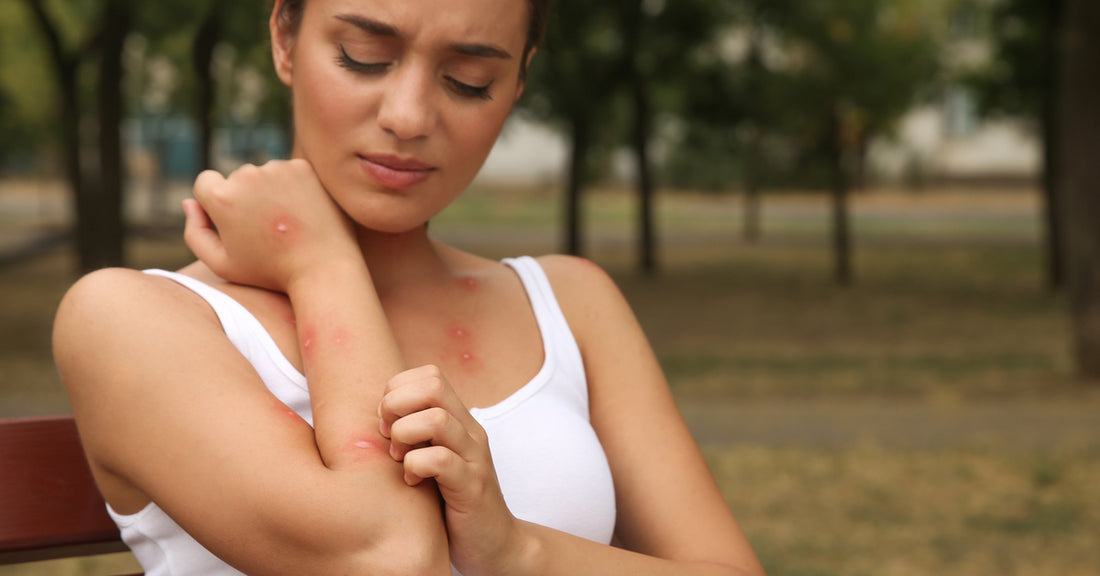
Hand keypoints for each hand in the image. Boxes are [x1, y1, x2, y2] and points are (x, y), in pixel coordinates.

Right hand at [184, 159, 359, 291]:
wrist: (323, 268)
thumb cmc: (270, 272)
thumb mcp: (222, 264)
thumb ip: (195, 233)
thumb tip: (189, 203)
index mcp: (222, 196)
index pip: (205, 182)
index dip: (216, 205)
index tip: (234, 224)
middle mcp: (247, 174)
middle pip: (236, 179)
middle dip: (245, 199)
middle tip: (265, 230)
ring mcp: (277, 168)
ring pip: (263, 175)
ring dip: (269, 192)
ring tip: (285, 224)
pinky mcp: (303, 167)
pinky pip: (287, 173)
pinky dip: (291, 188)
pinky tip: (300, 213)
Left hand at [379, 365, 525, 574]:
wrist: (494, 544)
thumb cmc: (452, 503)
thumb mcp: (433, 459)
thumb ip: (415, 435)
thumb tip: (377, 417)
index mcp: (459, 421)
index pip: (429, 375)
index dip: (398, 390)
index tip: (387, 422)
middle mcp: (470, 432)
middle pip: (433, 385)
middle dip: (396, 405)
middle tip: (388, 436)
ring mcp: (474, 458)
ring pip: (437, 419)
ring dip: (405, 435)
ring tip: (399, 458)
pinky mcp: (472, 488)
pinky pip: (440, 461)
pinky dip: (416, 467)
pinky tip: (412, 482)